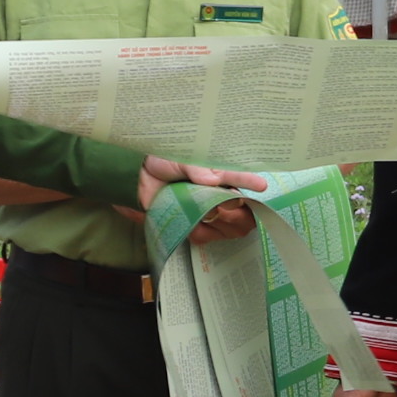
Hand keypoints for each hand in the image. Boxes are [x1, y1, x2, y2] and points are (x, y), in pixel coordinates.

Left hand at [139, 156, 270, 236]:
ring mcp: (208, 215)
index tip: (261, 185)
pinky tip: (193, 223)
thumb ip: (194, 167)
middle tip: (224, 204)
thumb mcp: (177, 158)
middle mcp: (219, 196)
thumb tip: (212, 179)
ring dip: (220, 223)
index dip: (251, 183)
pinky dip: (200, 232)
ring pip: (229, 229)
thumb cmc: (161, 160)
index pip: (241, 180)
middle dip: (237, 212)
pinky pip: (205, 237)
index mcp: (220, 175)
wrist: (135, 175)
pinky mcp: (193, 227)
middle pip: (244, 214)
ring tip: (205, 212)